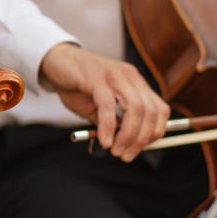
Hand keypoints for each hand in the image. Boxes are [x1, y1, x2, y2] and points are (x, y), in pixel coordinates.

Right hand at [39, 43, 168, 161]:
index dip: (155, 132)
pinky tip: (104, 140)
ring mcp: (115, 75)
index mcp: (136, 84)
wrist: (57, 62)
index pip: (160, 109)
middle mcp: (130, 77)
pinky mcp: (96, 78)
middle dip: (141, 139)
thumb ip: (113, 124)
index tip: (141, 148)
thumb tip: (123, 145)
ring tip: (116, 150)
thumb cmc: (78, 87)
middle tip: (126, 155)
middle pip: (150, 111)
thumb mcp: (99, 109)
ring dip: (128, 135)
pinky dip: (108, 126)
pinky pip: (108, 105)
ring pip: (135, 108)